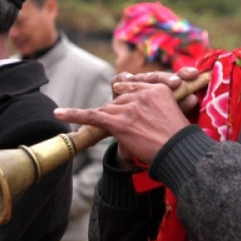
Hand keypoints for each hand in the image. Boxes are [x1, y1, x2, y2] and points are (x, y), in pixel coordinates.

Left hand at [55, 69, 198, 165]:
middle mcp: (142, 93)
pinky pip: (92, 115)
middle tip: (129, 128)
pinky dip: (73, 114)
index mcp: (157, 88)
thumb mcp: (177, 112)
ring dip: (108, 120)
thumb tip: (150, 112)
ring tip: (118, 132)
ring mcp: (130, 107)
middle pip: (119, 99)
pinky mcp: (119, 122)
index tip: (127, 110)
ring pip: (108, 109)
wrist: (179, 153)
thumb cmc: (181, 140)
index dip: (128, 101)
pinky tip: (58, 114)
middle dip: (118, 113)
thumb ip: (160, 106)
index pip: (133, 88)